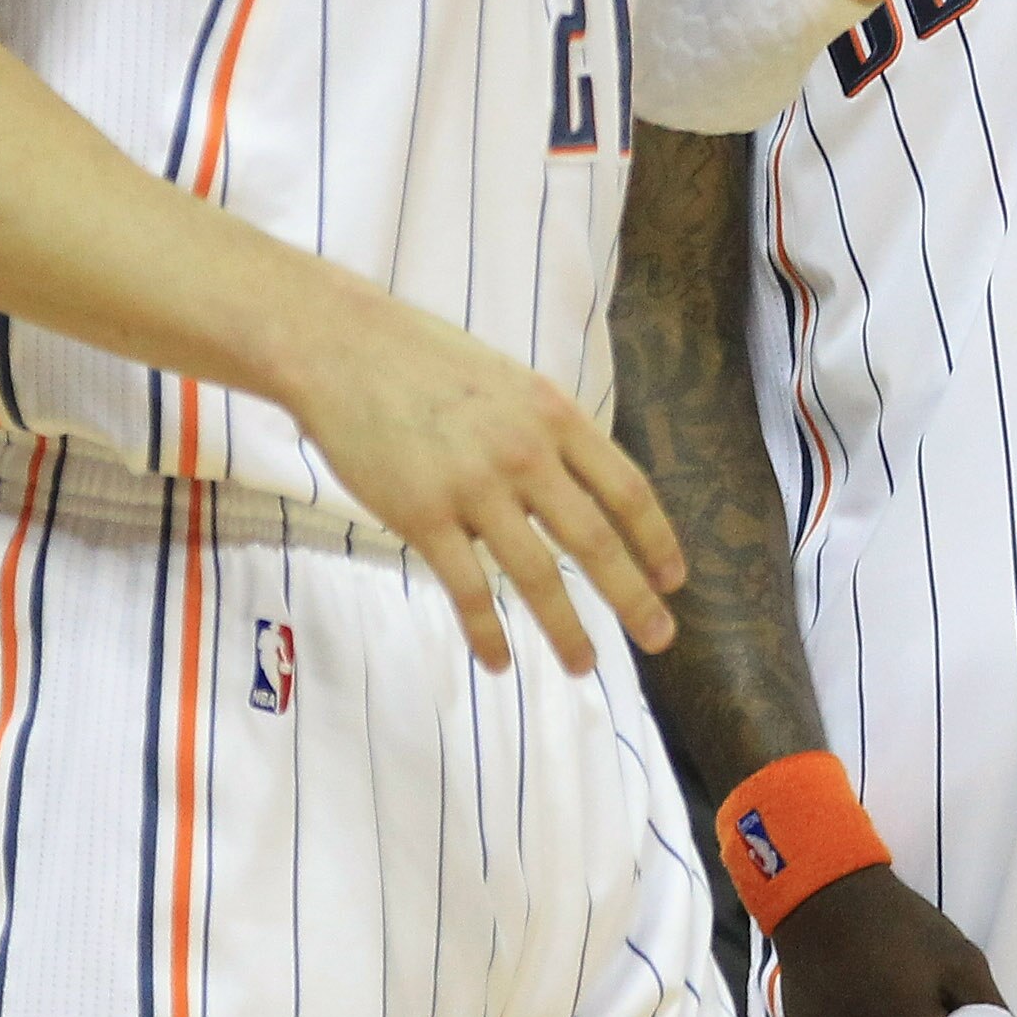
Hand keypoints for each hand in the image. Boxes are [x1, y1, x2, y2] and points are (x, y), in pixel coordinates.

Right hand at [281, 296, 685, 674]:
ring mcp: (474, 486)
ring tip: (585, 666)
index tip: (674, 580)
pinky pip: (466, 589)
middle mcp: (526, 453)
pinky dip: (487, 633)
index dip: (655, 540)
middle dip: (633, 597)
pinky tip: (499, 663)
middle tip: (661, 639)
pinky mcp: (421, 515)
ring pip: (536, 576)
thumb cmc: (427, 364)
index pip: (626, 489)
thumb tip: (582, 491)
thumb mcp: (512, 384)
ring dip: (567, 629)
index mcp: (555, 416)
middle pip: (595, 540)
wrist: (343, 350)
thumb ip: (549, 435)